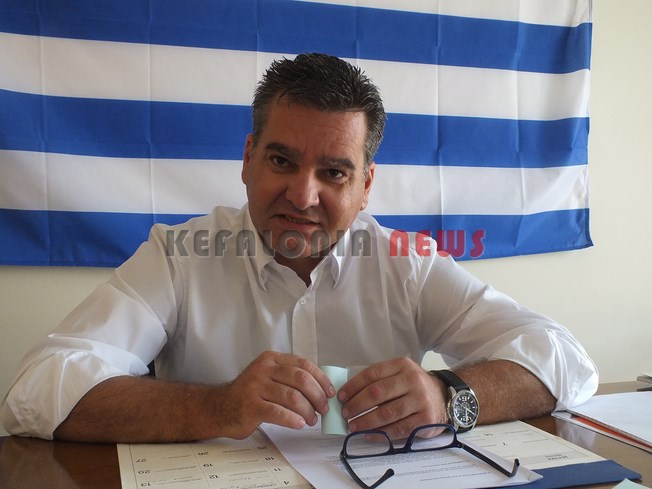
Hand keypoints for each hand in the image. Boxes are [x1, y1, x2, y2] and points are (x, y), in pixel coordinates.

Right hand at [216, 351, 334, 438]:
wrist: (221, 407)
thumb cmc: (250, 394)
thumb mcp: (268, 377)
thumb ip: (289, 378)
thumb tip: (321, 389)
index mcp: (271, 359)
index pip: (303, 365)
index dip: (321, 379)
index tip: (330, 392)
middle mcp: (263, 370)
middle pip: (301, 379)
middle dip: (317, 396)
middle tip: (323, 409)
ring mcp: (255, 387)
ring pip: (292, 397)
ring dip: (308, 411)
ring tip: (312, 420)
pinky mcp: (251, 406)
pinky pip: (278, 412)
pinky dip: (293, 419)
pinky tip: (300, 424)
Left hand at [337, 357, 447, 438]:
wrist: (443, 397)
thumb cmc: (413, 386)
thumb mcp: (399, 374)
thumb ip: (379, 380)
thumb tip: (348, 395)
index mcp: (402, 365)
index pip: (372, 373)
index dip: (353, 386)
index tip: (341, 397)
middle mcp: (412, 380)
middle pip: (377, 393)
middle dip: (357, 405)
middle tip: (345, 413)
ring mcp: (420, 400)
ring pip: (387, 412)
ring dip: (366, 421)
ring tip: (353, 426)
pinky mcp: (425, 419)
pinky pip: (399, 428)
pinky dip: (381, 433)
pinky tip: (369, 435)